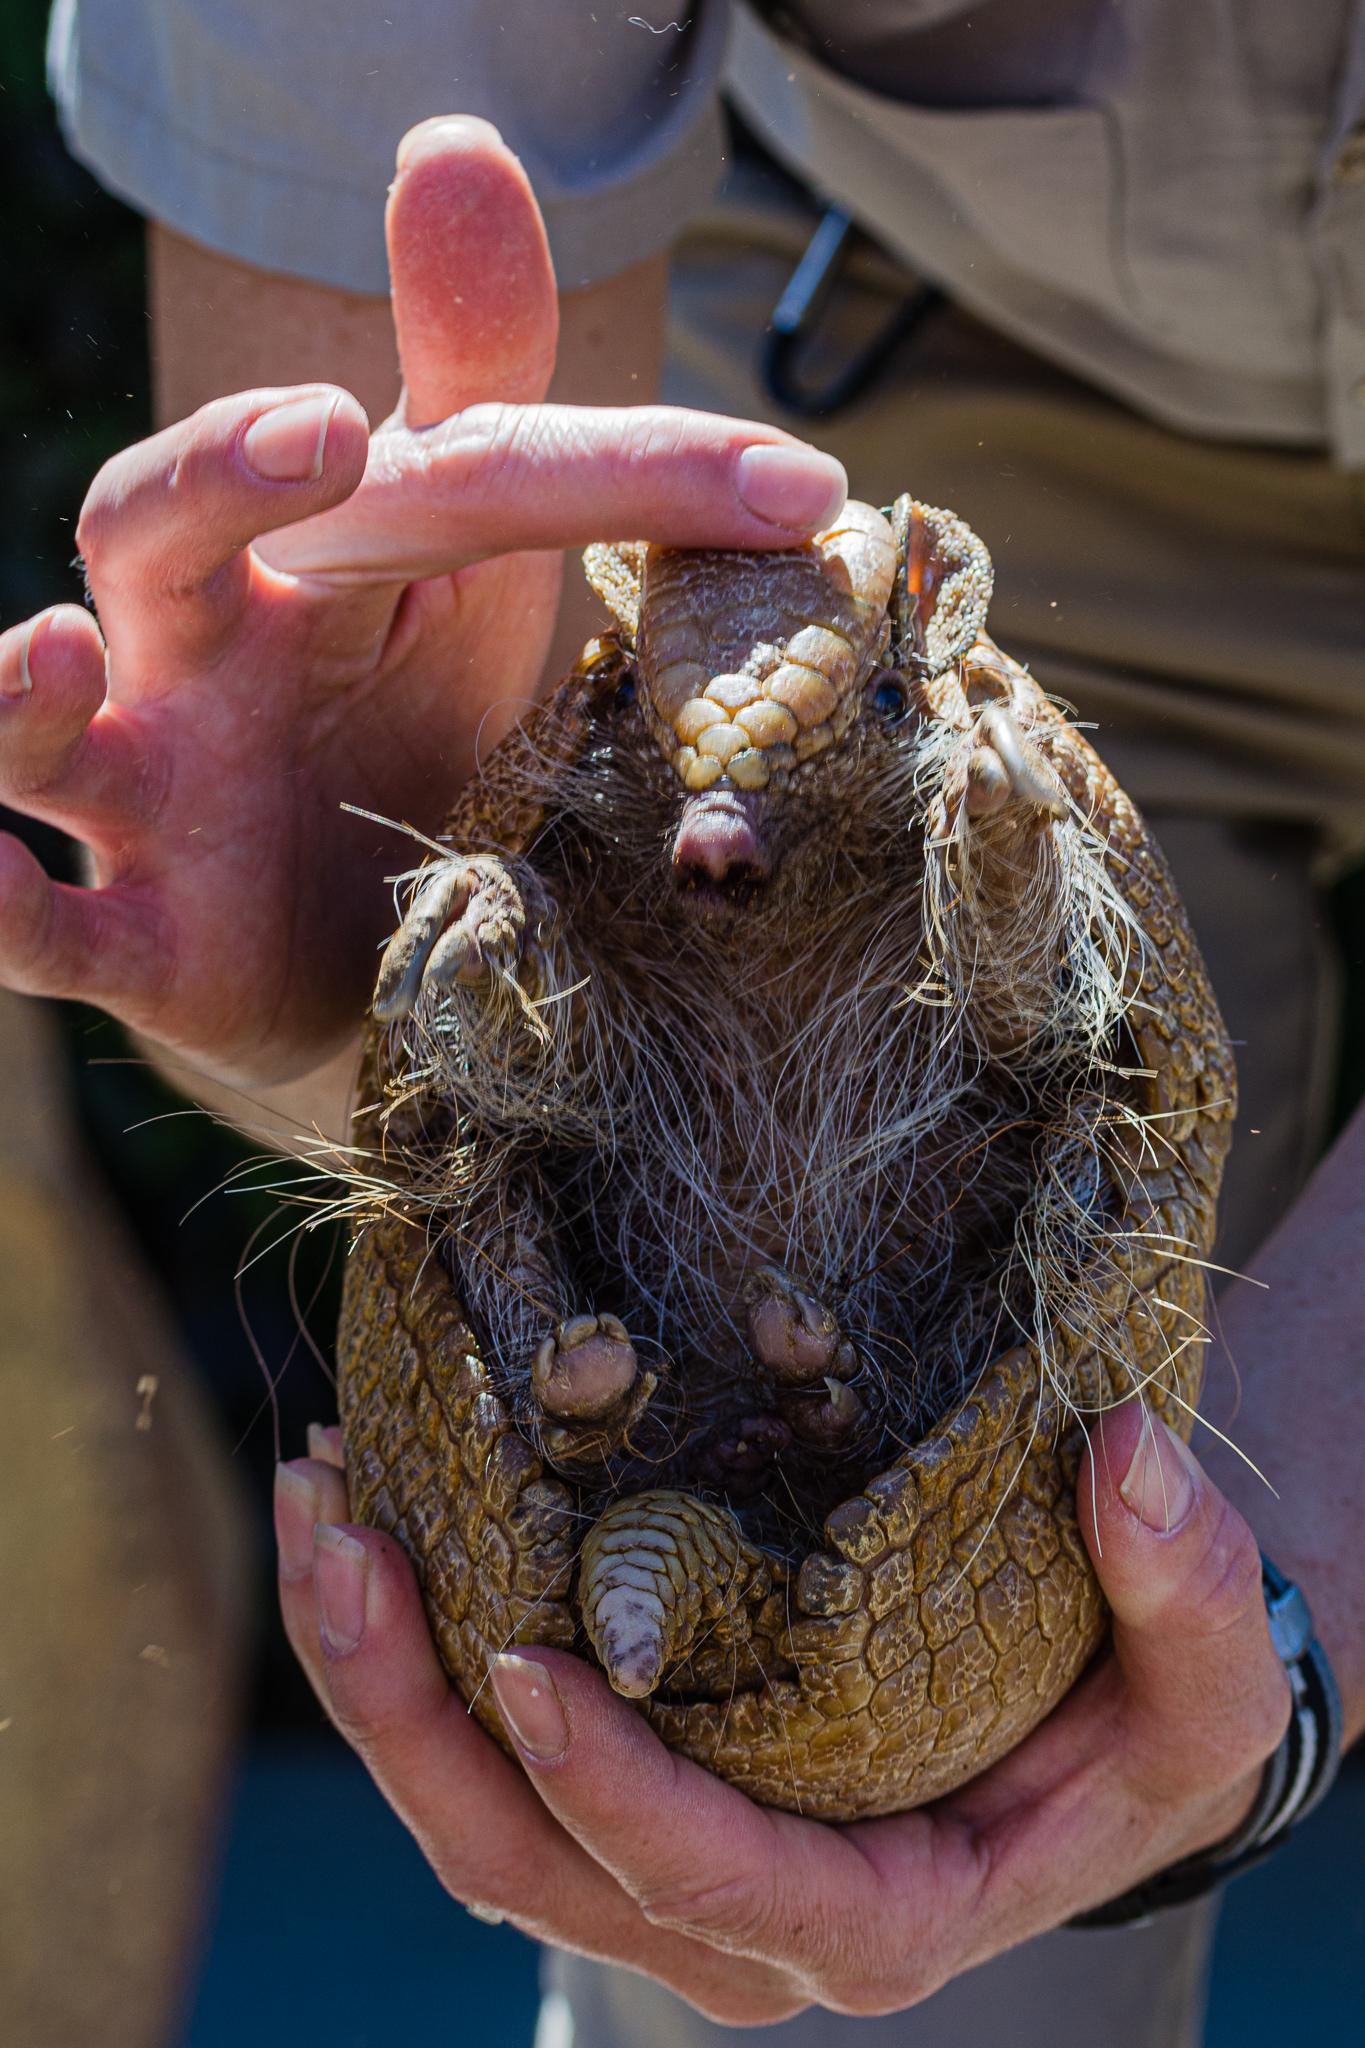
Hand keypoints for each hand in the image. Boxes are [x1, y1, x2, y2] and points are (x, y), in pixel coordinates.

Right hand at [0, 117, 845, 1114]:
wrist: (352, 958)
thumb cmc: (407, 735)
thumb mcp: (466, 574)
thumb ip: (492, 406)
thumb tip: (454, 135)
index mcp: (317, 553)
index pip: (456, 472)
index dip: (623, 470)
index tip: (800, 485)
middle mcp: (208, 650)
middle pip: (165, 526)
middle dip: (225, 472)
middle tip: (327, 429)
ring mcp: (156, 795)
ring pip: (44, 728)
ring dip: (21, 691)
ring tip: (48, 653)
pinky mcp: (143, 945)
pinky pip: (45, 932)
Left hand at [276, 1398, 1288, 2021]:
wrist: (1096, 1718)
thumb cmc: (1147, 1716)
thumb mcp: (1203, 1679)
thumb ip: (1185, 1590)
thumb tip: (1126, 1458)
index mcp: (874, 1919)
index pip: (713, 1887)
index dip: (612, 1794)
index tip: (520, 1664)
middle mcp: (741, 1918)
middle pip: (532, 1867)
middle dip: (411, 1719)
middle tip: (343, 1543)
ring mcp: (666, 1856)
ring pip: (476, 1818)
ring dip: (375, 1670)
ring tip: (322, 1501)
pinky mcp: (630, 1778)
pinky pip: (488, 1744)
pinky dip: (412, 1639)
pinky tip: (377, 1508)